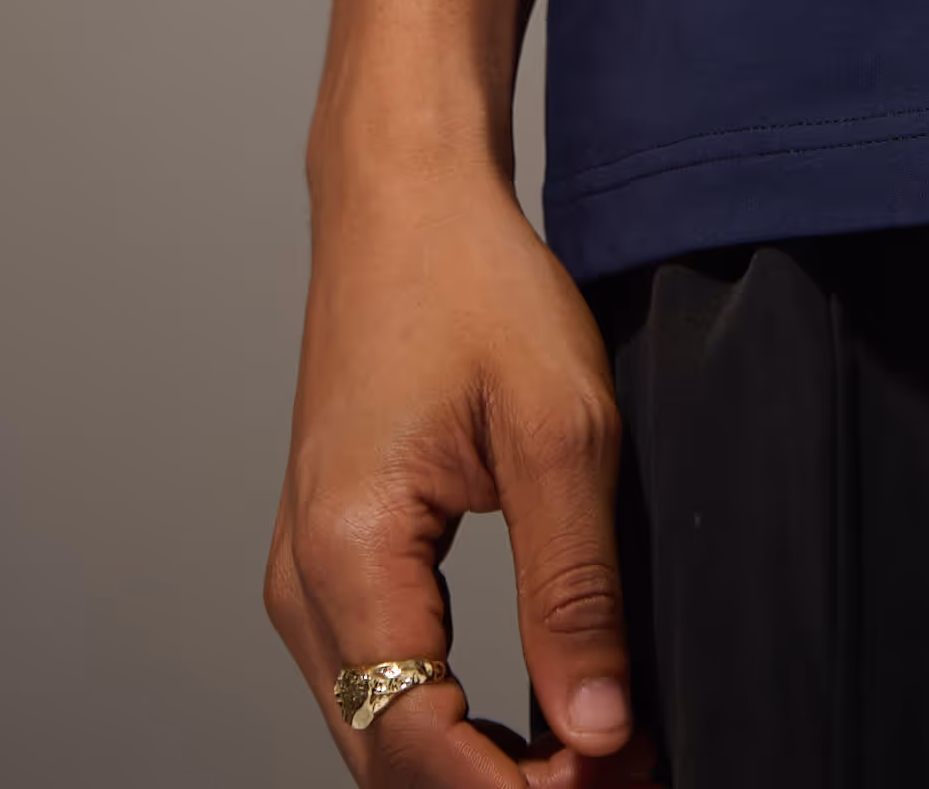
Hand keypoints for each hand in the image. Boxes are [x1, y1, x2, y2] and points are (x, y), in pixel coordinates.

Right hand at [267, 144, 662, 783]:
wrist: (401, 198)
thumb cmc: (471, 283)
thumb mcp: (562, 427)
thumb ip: (576, 588)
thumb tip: (600, 730)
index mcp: (348, 554)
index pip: (420, 744)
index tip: (616, 787)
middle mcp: (303, 587)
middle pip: (392, 760)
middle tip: (625, 780)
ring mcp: (305, 581)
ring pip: (381, 737)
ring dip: (483, 769)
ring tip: (600, 760)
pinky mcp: (328, 568)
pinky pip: (381, 688)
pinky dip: (455, 724)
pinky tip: (539, 722)